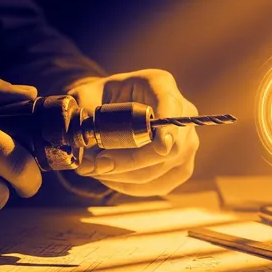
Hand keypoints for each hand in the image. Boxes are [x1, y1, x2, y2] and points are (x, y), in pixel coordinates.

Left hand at [67, 69, 199, 196]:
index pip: (171, 107)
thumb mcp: (86, 96)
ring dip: (123, 176)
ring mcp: (187, 140)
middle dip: (128, 162)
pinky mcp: (181, 165)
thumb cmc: (100, 99)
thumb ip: (85, 114)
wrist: (109, 109)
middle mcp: (183, 112)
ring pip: (161, 170)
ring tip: (94, 169)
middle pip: (168, 148)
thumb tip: (87, 143)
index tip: (160, 147)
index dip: (168, 129)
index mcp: (160, 84)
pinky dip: (130, 186)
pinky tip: (110, 177)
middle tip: (93, 165)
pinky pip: (159, 184)